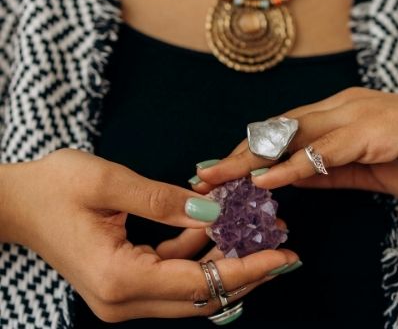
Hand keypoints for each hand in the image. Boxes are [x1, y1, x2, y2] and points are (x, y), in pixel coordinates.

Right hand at [7, 148, 297, 321]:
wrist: (16, 202)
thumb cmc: (55, 186)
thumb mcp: (110, 183)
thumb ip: (163, 201)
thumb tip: (212, 213)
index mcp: (119, 278)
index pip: (199, 283)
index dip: (246, 269)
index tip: (283, 255)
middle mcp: (122, 300)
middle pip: (202, 296)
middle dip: (247, 271)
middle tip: (285, 247)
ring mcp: (122, 296)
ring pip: (190, 288)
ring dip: (225, 262)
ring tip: (260, 233)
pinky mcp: (123, 283)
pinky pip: (172, 276)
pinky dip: (198, 255)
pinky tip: (215, 227)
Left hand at [195, 88, 397, 199]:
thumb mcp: (371, 169)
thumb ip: (334, 171)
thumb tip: (297, 180)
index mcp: (340, 114)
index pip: (284, 131)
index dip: (250, 151)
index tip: (221, 170)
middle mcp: (341, 107)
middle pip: (277, 130)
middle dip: (237, 153)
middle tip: (204, 174)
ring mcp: (356, 115)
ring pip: (291, 136)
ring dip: (251, 159)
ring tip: (219, 178)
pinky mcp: (373, 130)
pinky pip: (324, 151)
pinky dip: (291, 167)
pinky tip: (266, 182)